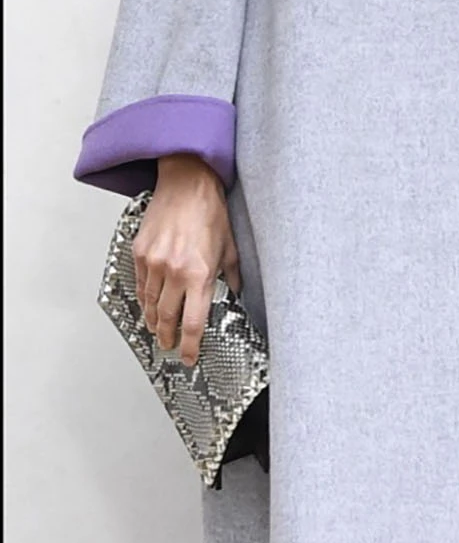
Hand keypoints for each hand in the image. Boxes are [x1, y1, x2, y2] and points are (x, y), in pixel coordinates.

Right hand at [133, 154, 240, 364]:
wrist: (186, 184)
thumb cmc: (210, 212)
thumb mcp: (230, 247)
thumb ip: (232, 275)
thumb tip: (234, 293)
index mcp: (199, 274)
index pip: (193, 322)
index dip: (191, 346)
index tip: (190, 357)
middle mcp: (174, 272)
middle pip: (166, 318)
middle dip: (168, 337)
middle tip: (170, 346)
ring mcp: (153, 263)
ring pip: (149, 304)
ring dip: (153, 321)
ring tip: (157, 331)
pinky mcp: (140, 253)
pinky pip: (140, 284)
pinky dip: (143, 298)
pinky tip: (147, 305)